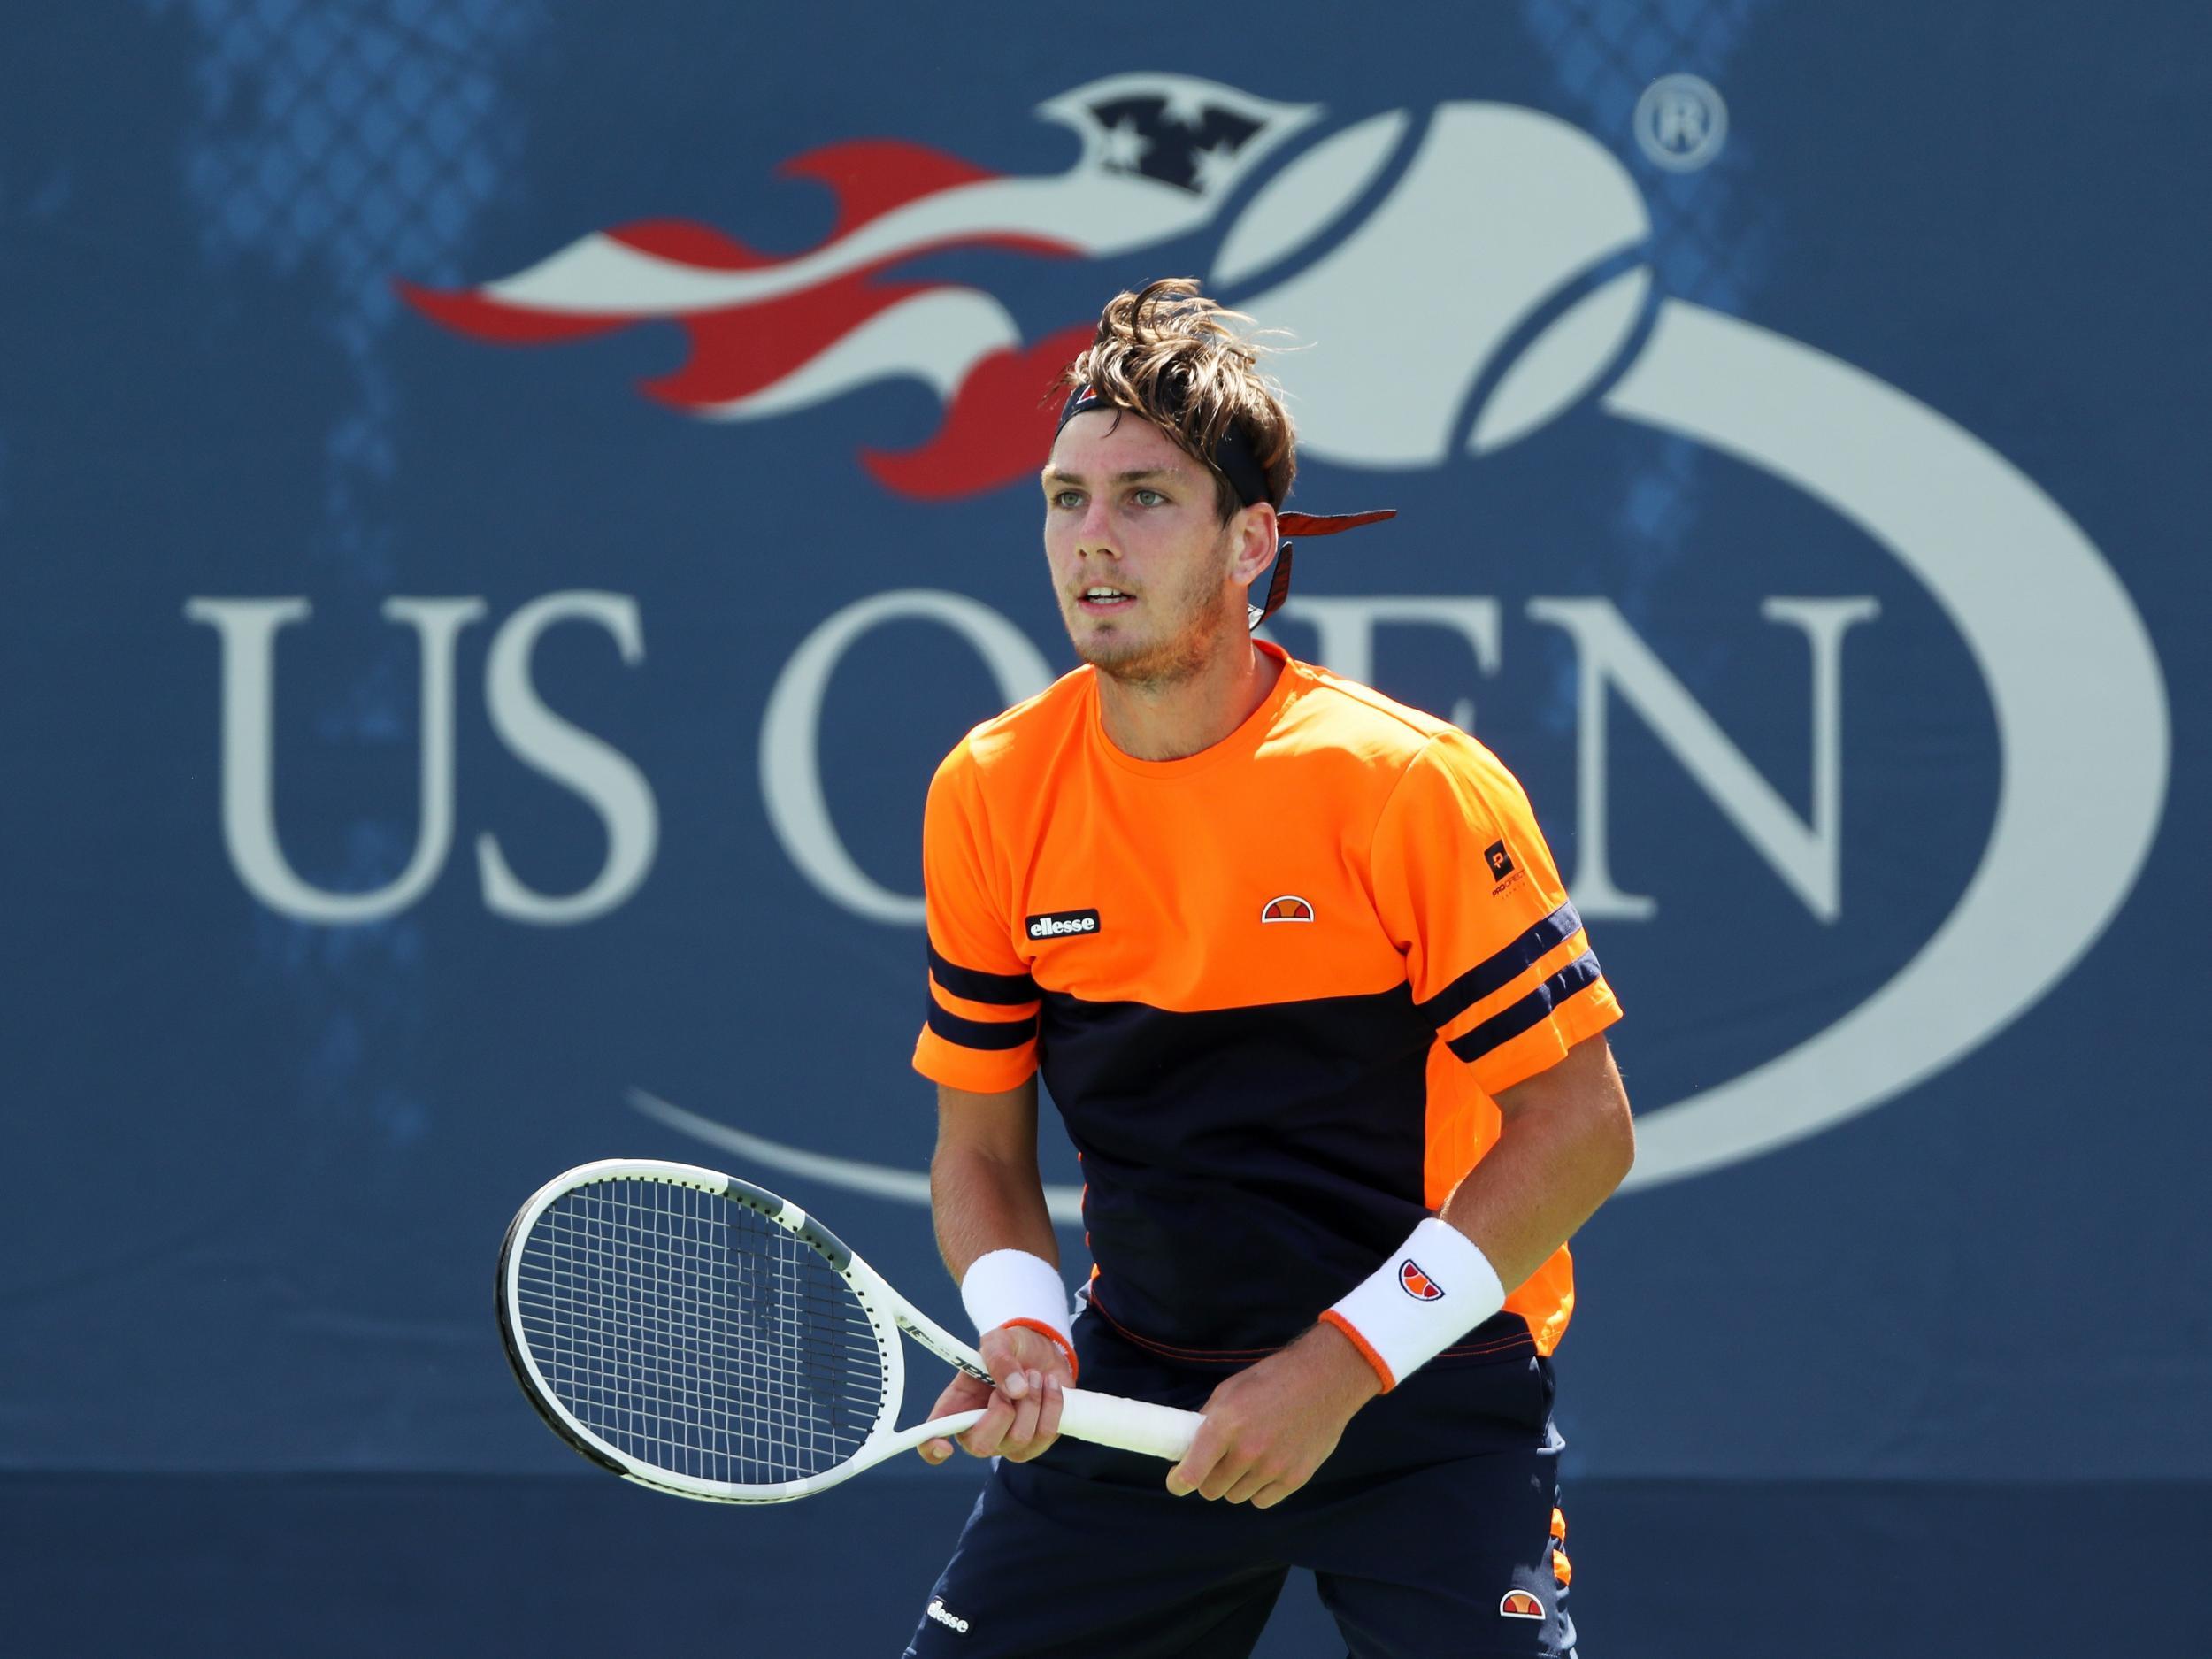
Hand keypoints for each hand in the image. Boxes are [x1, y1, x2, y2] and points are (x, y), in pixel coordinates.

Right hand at [917, 1324, 1072, 1465]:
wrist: (1043, 1352)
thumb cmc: (1011, 1350)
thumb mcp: (998, 1341)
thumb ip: (999, 1358)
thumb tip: (1015, 1390)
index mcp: (956, 1407)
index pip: (932, 1439)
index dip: (932, 1448)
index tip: (944, 1445)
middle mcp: (977, 1431)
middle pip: (981, 1446)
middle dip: (1003, 1410)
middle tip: (1013, 1383)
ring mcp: (1007, 1443)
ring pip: (1019, 1438)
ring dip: (1032, 1400)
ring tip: (1033, 1375)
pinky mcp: (1036, 1444)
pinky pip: (1046, 1435)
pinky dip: (1051, 1404)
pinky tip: (1048, 1385)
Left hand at [1165, 1322, 1381, 1507]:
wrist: (1325, 1380)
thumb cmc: (1274, 1379)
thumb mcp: (1231, 1389)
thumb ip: (1209, 1420)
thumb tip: (1189, 1446)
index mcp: (1226, 1425)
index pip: (1192, 1473)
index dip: (1178, 1482)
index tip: (1177, 1482)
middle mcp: (1248, 1451)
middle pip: (1212, 1490)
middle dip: (1208, 1478)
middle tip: (1216, 1463)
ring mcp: (1274, 1468)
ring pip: (1236, 1497)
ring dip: (1234, 1484)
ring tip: (1246, 1459)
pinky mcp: (1295, 1478)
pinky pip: (1262, 1500)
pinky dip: (1258, 1489)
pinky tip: (1265, 1467)